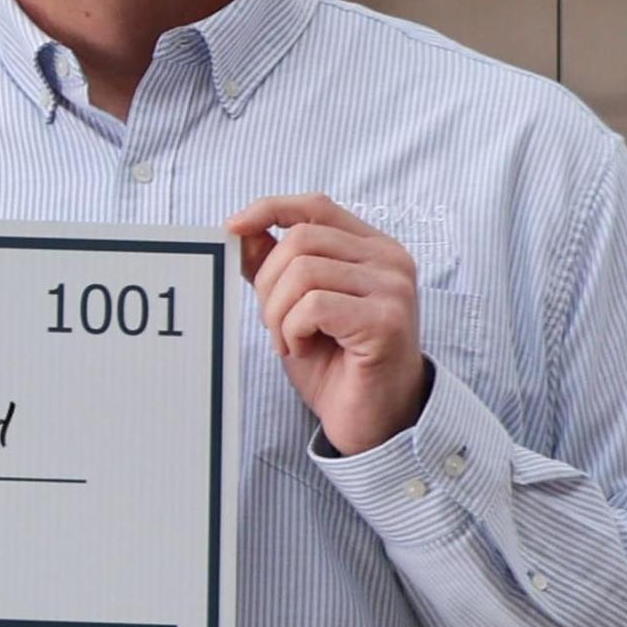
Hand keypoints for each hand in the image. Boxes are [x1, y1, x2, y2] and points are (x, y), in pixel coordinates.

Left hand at [228, 195, 431, 457]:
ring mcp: (393, 289)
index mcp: (372, 249)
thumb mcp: (296, 305)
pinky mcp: (385, 321)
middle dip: (268, 283)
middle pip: (300, 240)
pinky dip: (293, 331)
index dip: (270, 209)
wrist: (373, 420)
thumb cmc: (336, 362)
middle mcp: (390, 261)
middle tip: (274, 324)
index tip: (232, 228)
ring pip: (303, 272)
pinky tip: (303, 350)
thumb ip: (275, 265)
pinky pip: (314, 306)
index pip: (316, 207)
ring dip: (279, 314)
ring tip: (291, 341)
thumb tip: (241, 229)